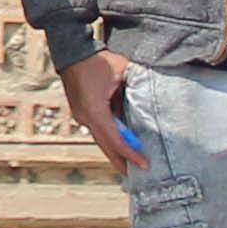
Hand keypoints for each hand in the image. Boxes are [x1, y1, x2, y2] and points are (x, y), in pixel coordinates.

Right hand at [55, 46, 140, 171]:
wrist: (72, 51)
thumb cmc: (97, 60)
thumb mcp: (123, 70)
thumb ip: (138, 87)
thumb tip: (154, 100)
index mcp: (95, 110)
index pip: (116, 139)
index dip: (131, 154)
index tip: (145, 165)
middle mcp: (85, 117)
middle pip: (106, 146)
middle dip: (121, 161)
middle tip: (136, 176)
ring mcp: (81, 115)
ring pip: (101, 139)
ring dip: (115, 151)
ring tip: (130, 164)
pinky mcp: (81, 111)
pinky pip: (98, 130)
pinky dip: (110, 139)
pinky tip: (120, 144)